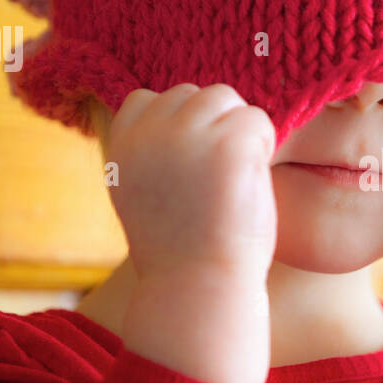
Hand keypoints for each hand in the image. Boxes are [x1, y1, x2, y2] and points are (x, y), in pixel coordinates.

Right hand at [107, 83, 277, 382]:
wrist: (197, 287)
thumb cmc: (180, 249)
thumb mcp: (144, 191)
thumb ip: (153, 149)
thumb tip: (187, 110)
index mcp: (119, 145)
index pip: (148, 99)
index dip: (179, 129)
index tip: (189, 172)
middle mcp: (148, 132)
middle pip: (192, 95)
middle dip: (212, 127)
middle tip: (216, 182)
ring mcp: (187, 133)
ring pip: (226, 99)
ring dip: (239, 133)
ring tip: (233, 182)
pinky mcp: (228, 143)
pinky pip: (258, 120)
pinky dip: (263, 147)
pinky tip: (250, 185)